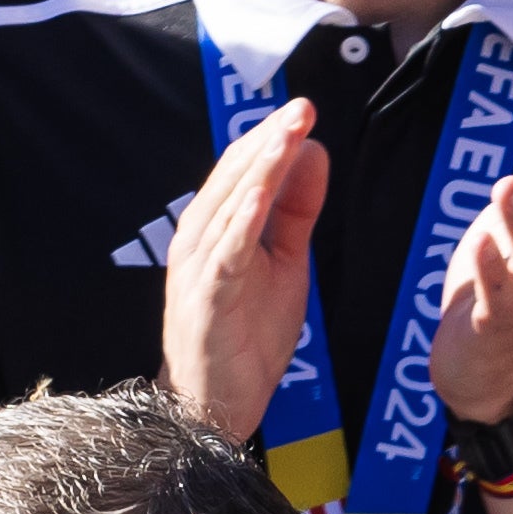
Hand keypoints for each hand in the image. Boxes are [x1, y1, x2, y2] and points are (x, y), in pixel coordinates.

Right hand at [162, 97, 331, 443]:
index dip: (273, 138)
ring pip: (231, 205)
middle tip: (302, 106)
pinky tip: (261, 194)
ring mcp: (200, 266)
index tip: (304, 110)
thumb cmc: (242, 338)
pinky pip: (226, 252)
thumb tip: (313, 153)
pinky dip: (243, 220)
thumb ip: (296, 211)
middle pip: (236, 176)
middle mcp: (200, 237)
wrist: (212, 407)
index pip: (244, 170)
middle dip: (270, 139)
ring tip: (288, 132)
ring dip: (262, 166)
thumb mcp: (283, 264)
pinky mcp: (208, 298)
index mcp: (217, 227)